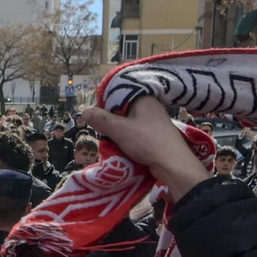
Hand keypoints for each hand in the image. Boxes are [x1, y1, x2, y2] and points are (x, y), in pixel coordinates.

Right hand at [83, 97, 209, 199]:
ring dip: (119, 131)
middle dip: (111, 120)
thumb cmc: (146, 142)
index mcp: (143, 97)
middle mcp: (150, 104)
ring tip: (112, 140)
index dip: (104, 105)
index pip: (117, 93)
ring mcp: (154, 119)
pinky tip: (124, 146)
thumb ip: (101, 119)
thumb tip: (84, 110)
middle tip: (103, 132)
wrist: (173, 163)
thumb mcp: (119, 130)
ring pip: (129, 120)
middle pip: (122, 108)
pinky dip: (128, 137)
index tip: (95, 119)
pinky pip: (137, 130)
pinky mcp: (156, 132)